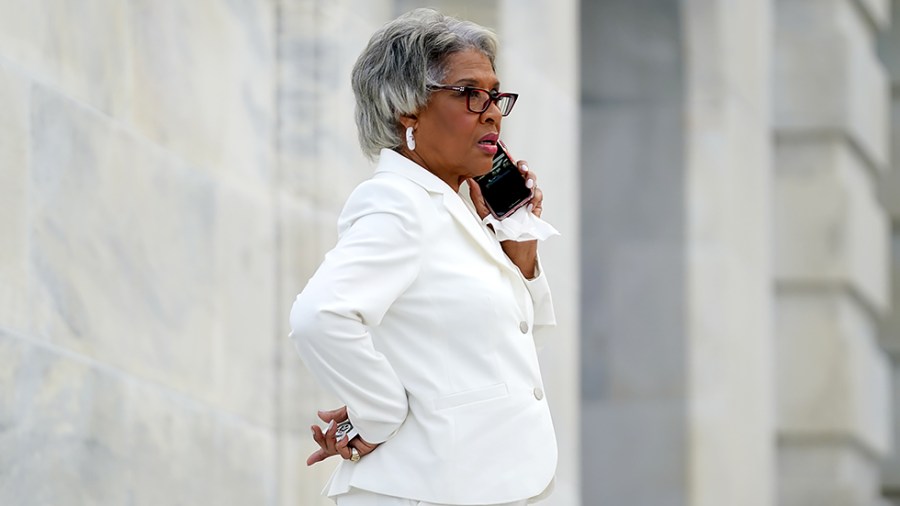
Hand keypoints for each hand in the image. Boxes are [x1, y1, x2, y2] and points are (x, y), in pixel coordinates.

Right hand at [306, 406, 379, 465]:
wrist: (381, 413)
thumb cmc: (368, 410)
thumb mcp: (348, 410)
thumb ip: (334, 415)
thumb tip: (319, 414)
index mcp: (343, 430)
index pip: (329, 443)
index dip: (318, 454)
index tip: (309, 462)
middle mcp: (347, 439)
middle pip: (327, 446)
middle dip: (319, 438)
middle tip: (315, 428)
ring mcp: (353, 445)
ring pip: (333, 449)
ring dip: (329, 439)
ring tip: (335, 428)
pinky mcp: (360, 451)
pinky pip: (345, 454)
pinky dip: (341, 446)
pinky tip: (345, 438)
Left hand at [467, 160, 541, 278]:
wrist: (512, 250)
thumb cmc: (499, 232)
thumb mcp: (485, 214)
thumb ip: (478, 198)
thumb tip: (471, 181)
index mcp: (504, 191)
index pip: (507, 172)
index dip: (508, 162)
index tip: (505, 154)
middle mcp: (516, 193)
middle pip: (522, 173)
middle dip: (522, 166)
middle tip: (519, 167)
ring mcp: (526, 200)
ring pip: (532, 182)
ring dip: (531, 178)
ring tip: (527, 182)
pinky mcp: (535, 209)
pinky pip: (538, 197)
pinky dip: (535, 195)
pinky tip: (530, 198)